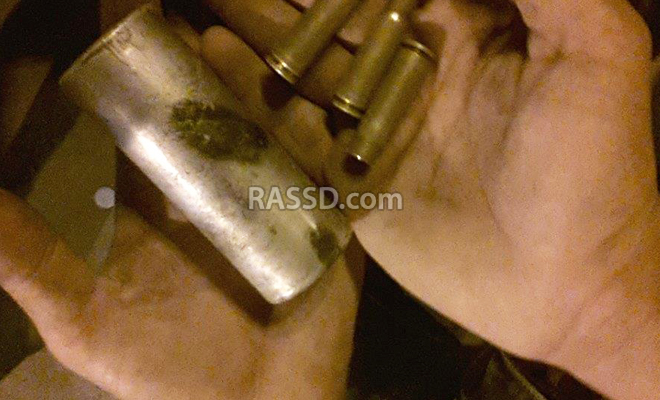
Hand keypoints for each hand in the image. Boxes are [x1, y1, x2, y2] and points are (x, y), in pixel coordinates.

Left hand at [0, 16, 362, 399]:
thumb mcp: (84, 322)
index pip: (153, 134)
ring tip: (248, 67)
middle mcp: (219, 196)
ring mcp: (273, 210)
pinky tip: (314, 120)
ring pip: (273, 141)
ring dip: (265, 100)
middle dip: (214, 80)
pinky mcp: (321, 230)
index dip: (148, 88)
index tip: (143, 40)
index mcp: (162, 208)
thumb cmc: (164, 373)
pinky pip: (326, 183)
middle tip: (203, 40)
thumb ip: (31, 264)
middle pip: (219, 123)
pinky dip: (322, 149)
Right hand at [198, 0, 657, 397]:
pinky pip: (291, 129)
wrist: (568, 285)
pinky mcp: (348, 177)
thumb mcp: (599, 52)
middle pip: (335, 14)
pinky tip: (210, 57)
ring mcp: (374, 123)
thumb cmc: (593, 168)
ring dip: (254, 28)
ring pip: (303, 63)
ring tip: (201, 4)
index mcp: (465, 29)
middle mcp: (410, 68)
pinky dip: (250, 96)